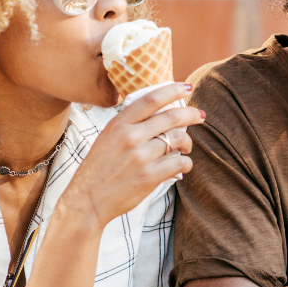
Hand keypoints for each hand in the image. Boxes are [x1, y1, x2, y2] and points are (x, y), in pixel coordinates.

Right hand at [60, 82, 203, 225]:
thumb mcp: (108, 137)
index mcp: (119, 124)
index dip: (173, 90)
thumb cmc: (99, 167)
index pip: (151, 99)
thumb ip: (130, 124)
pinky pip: (179, 162)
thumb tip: (161, 114)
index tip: (187, 88)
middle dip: (191, 114)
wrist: (87, 199)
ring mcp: (140, 157)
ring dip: (188, 142)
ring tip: (186, 147)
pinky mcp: (149, 176)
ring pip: (178, 139)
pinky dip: (186, 162)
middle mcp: (130, 137)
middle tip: (200, 115)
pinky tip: (183, 164)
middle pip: (171, 117)